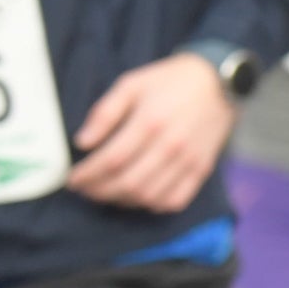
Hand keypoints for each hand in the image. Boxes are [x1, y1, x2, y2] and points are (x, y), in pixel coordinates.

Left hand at [68, 53, 236, 211]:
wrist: (217, 82)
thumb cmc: (168, 82)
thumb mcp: (130, 84)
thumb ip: (104, 113)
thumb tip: (82, 142)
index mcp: (149, 122)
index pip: (111, 160)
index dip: (88, 174)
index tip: (72, 179)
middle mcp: (170, 145)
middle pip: (128, 183)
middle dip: (99, 191)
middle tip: (83, 189)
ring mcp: (188, 161)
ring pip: (149, 196)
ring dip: (121, 200)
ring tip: (104, 193)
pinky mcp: (201, 170)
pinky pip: (175, 201)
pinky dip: (152, 205)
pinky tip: (137, 197)